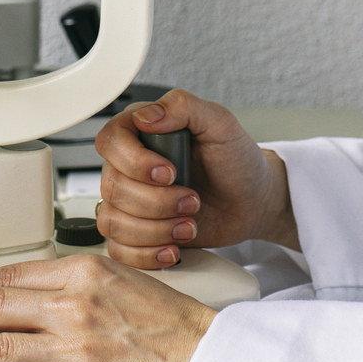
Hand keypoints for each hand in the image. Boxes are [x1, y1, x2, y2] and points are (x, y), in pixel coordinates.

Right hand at [93, 89, 296, 269]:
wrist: (252, 201)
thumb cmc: (236, 160)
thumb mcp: (220, 123)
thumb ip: (183, 107)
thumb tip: (146, 116)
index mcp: (141, 132)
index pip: (110, 141)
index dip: (134, 162)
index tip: (169, 173)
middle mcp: (128, 166)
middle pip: (113, 188)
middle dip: (157, 202)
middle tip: (193, 201)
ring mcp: (130, 202)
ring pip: (112, 222)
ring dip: (155, 230)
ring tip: (189, 225)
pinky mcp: (136, 234)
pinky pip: (119, 250)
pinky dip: (147, 254)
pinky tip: (174, 248)